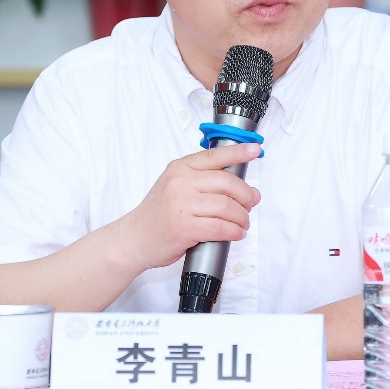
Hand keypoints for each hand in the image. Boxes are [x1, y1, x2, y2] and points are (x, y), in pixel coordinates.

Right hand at [116, 143, 262, 272]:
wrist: (134, 238)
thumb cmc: (158, 214)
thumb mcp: (175, 186)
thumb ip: (203, 181)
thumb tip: (245, 188)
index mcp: (179, 168)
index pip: (214, 156)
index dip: (238, 152)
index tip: (254, 150)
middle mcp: (180, 182)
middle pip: (227, 183)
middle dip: (246, 195)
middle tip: (251, 204)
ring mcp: (181, 205)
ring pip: (226, 207)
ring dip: (242, 217)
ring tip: (243, 223)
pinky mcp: (184, 228)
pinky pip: (220, 227)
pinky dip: (233, 232)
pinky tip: (236, 233)